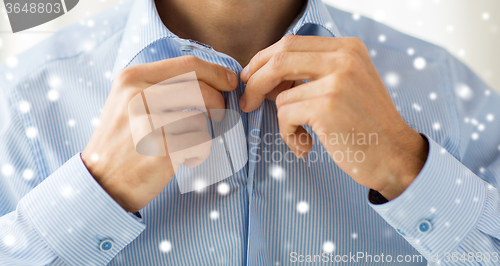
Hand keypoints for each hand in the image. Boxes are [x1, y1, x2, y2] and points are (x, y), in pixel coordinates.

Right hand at [82, 56, 237, 211]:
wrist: (100, 182)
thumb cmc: (123, 140)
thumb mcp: (130, 100)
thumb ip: (163, 85)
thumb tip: (212, 79)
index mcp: (132, 77)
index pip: (189, 65)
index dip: (217, 72)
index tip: (230, 82)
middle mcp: (138, 95)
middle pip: (201, 89)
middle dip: (218, 102)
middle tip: (218, 116)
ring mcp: (148, 122)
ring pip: (200, 118)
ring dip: (200, 132)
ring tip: (182, 142)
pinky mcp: (160, 149)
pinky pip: (198, 143)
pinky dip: (196, 152)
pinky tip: (179, 158)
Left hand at [240, 35, 428, 200]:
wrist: (396, 156)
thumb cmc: (366, 125)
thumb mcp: (346, 86)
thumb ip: (311, 75)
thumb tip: (266, 77)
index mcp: (348, 48)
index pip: (291, 43)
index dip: (263, 60)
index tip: (250, 77)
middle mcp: (344, 58)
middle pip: (279, 59)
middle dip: (255, 81)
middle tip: (247, 101)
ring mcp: (337, 81)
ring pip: (280, 95)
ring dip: (283, 121)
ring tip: (300, 136)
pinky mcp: (327, 107)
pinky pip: (285, 115)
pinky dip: (288, 134)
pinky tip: (305, 146)